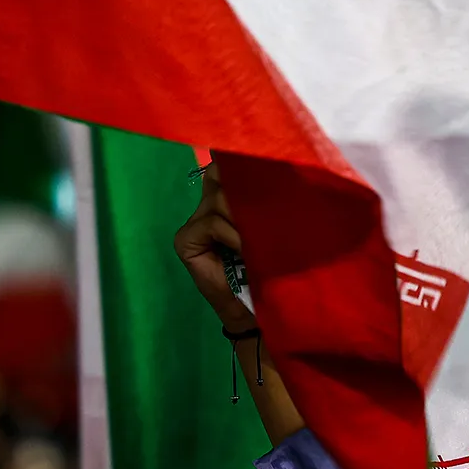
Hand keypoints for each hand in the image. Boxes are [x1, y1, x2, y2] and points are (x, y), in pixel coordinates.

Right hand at [172, 162, 256, 332]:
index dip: (241, 161)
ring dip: (245, 218)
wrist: (254, 311)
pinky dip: (234, 235)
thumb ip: (267, 205)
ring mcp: (194, 223)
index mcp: (227, 199)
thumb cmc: (269, 271)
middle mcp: (206, 205)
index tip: (264, 157)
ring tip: (261, 238)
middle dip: (249, 192)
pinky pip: (212, 223)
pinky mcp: (186, 240)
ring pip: (220, 200)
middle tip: (269, 211)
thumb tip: (282, 171)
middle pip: (222, 178)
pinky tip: (246, 249)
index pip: (227, 167)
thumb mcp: (272, 231)